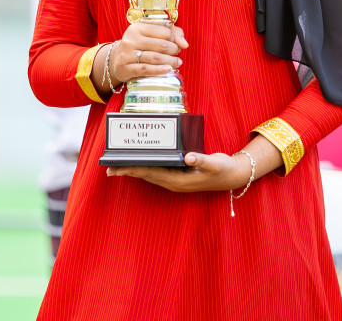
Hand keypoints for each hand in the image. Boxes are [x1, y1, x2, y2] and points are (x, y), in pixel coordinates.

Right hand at [107, 21, 187, 87]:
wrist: (117, 59)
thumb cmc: (139, 44)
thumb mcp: (152, 34)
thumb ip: (172, 33)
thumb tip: (185, 44)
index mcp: (137, 27)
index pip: (164, 31)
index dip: (174, 38)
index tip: (176, 43)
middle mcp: (131, 39)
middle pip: (161, 45)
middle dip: (174, 50)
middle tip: (177, 53)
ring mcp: (127, 54)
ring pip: (155, 58)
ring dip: (170, 61)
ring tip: (177, 62)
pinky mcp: (126, 68)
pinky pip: (146, 69)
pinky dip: (159, 70)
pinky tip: (168, 70)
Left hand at [108, 151, 248, 192]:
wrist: (233, 176)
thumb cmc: (223, 170)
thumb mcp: (215, 164)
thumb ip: (201, 160)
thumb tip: (187, 157)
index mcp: (179, 181)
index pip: (152, 174)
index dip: (134, 170)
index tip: (119, 168)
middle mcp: (174, 182)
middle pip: (146, 176)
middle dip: (128, 172)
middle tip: (108, 169)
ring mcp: (176, 180)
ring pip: (150, 175)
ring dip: (134, 171)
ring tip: (117, 167)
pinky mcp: (178, 175)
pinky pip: (157, 172)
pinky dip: (146, 167)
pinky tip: (139, 162)